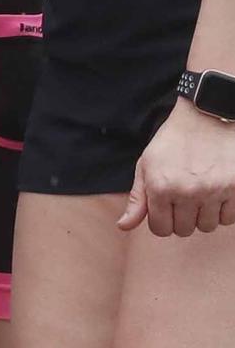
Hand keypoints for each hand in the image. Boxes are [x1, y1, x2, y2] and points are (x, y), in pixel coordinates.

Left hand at [118, 98, 234, 234]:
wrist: (205, 117)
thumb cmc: (173, 142)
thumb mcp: (147, 165)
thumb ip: (137, 199)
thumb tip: (123, 226)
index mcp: (161, 188)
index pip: (161, 230)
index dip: (163, 221)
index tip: (167, 208)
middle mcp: (187, 192)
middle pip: (184, 230)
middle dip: (183, 218)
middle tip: (185, 198)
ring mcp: (214, 191)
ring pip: (208, 226)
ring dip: (204, 215)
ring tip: (202, 194)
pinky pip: (229, 218)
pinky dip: (224, 211)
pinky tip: (218, 193)